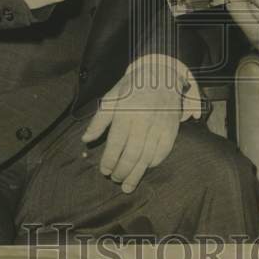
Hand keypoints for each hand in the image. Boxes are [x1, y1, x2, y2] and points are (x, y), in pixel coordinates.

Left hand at [81, 61, 184, 192]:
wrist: (160, 73)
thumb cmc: (131, 87)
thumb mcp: (111, 98)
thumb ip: (99, 120)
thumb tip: (86, 140)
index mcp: (126, 111)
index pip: (116, 143)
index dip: (109, 161)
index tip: (104, 171)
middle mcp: (144, 119)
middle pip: (132, 154)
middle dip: (122, 171)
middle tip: (115, 179)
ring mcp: (160, 125)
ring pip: (148, 156)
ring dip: (136, 173)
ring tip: (127, 185)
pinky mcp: (172, 128)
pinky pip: (163, 151)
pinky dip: (154, 163)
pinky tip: (145, 168)